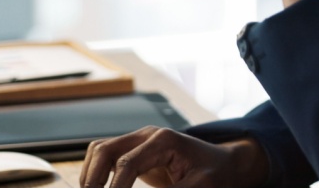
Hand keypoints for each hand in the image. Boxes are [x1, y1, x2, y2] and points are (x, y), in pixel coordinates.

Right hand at [79, 126, 268, 187]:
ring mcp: (140, 141)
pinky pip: (108, 157)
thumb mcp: (200, 187)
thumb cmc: (217, 173)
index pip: (126, 163)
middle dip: (92, 179)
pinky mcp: (138, 152)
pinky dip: (98, 173)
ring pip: (101, 150)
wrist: (227, 163)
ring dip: (91, 175)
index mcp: (163, 140)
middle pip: (104, 150)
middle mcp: (147, 135)